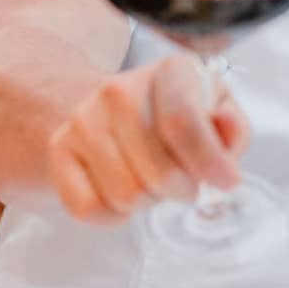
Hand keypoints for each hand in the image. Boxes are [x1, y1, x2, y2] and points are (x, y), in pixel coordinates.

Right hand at [46, 56, 249, 223]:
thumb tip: (226, 131)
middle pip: (160, 173)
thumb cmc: (170, 114)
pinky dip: (112, 215)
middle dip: (182, 189)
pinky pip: (89, 208)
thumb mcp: (214, 109)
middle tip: (184, 181)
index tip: (226, 182)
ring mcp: (83, 120)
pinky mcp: (57, 150)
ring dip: (147, 201)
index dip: (210, 164)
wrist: (104, 106)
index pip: (184, 124)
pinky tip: (121, 191)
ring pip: (126, 195)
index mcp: (168, 72)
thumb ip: (231, 125)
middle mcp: (119, 90)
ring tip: (151, 180)